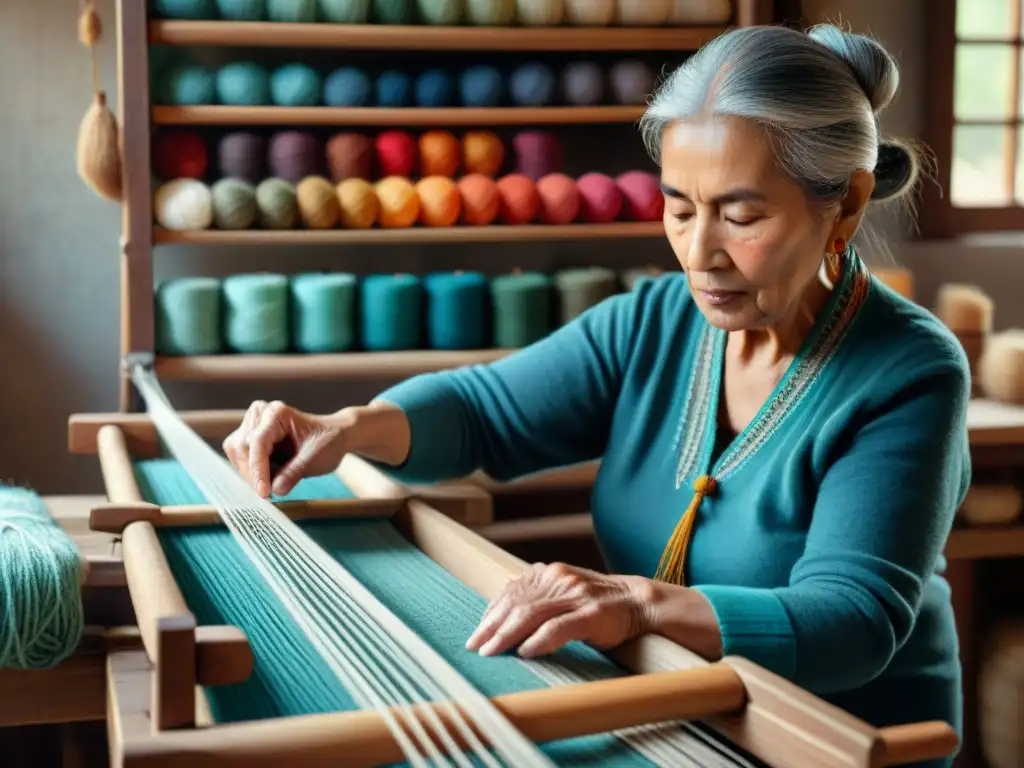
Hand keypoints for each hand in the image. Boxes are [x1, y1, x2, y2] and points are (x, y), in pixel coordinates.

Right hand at [223, 400, 351, 497]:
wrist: (334, 436)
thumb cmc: (327, 442)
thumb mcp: (316, 459)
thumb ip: (294, 473)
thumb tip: (275, 490)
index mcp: (277, 413)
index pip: (258, 442)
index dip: (258, 470)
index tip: (264, 493)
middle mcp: (261, 413)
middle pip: (242, 447)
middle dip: (253, 474)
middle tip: (269, 495)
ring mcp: (253, 423)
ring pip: (237, 452)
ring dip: (251, 473)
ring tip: (270, 485)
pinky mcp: (250, 436)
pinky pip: (240, 456)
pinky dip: (251, 471)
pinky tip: (267, 479)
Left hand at [464, 562, 651, 658]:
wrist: (639, 602)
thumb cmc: (598, 602)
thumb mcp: (565, 591)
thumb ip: (539, 596)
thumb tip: (506, 608)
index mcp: (549, 572)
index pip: (511, 592)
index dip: (491, 613)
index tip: (477, 633)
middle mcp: (559, 579)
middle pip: (517, 603)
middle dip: (492, 627)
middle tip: (474, 647)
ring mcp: (576, 595)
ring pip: (532, 614)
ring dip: (507, 635)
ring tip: (491, 652)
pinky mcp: (592, 614)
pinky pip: (560, 627)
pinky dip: (540, 639)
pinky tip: (525, 651)